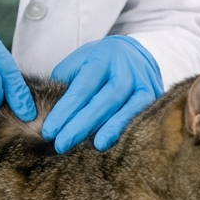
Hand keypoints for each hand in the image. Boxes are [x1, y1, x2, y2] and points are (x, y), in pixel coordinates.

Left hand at [42, 36, 162, 152]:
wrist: (133, 52)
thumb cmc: (97, 62)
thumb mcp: (78, 63)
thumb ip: (64, 83)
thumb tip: (43, 112)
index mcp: (102, 57)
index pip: (82, 87)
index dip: (65, 110)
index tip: (49, 130)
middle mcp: (125, 68)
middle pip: (104, 99)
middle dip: (82, 124)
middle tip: (62, 144)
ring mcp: (144, 81)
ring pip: (128, 107)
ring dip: (111, 128)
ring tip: (95, 147)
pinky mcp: (155, 95)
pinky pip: (143, 114)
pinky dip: (129, 128)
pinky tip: (116, 142)